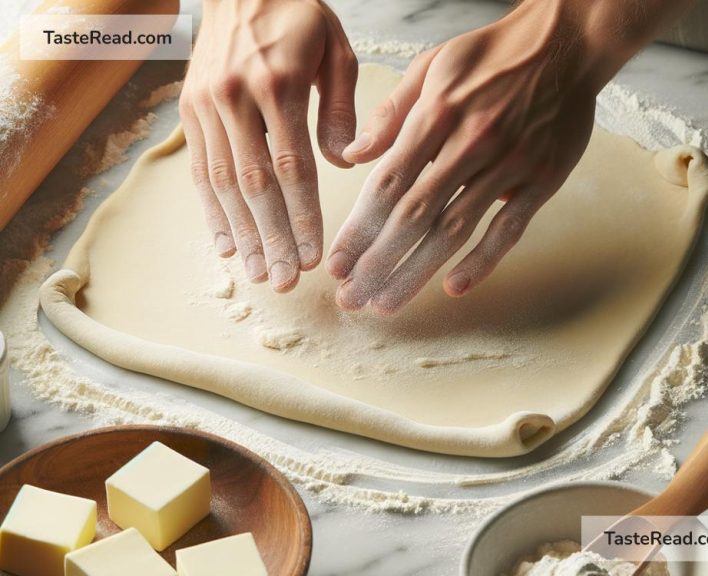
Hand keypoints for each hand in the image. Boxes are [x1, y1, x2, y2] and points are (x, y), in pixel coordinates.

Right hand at [181, 0, 356, 291]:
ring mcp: (206, 106)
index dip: (303, 217)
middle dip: (271, 239)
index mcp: (278, 84)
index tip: (313, 257)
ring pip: (223, 183)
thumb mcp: (334, 49)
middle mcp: (235, 98)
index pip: (292, 167)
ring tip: (257, 274)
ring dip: (241, 235)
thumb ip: (342, 108)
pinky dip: (213, 212)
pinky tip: (226, 244)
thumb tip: (345, 163)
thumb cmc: (296, 15)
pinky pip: (200, 171)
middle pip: (255, 184)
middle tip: (284, 282)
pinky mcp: (189, 111)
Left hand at [326, 0, 601, 312]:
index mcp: (436, 115)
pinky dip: (482, 260)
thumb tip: (352, 154)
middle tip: (352, 299)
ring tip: (387, 303)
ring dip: (417, 272)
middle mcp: (469, 144)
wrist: (564, 43)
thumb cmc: (490, 56)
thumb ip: (391, 113)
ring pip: (454, 229)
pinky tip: (454, 288)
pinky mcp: (541, 180)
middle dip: (378, 263)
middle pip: (414, 216)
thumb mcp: (430, 66)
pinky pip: (508, 228)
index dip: (359, 230)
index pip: (386, 185)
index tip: (338, 264)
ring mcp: (508, 165)